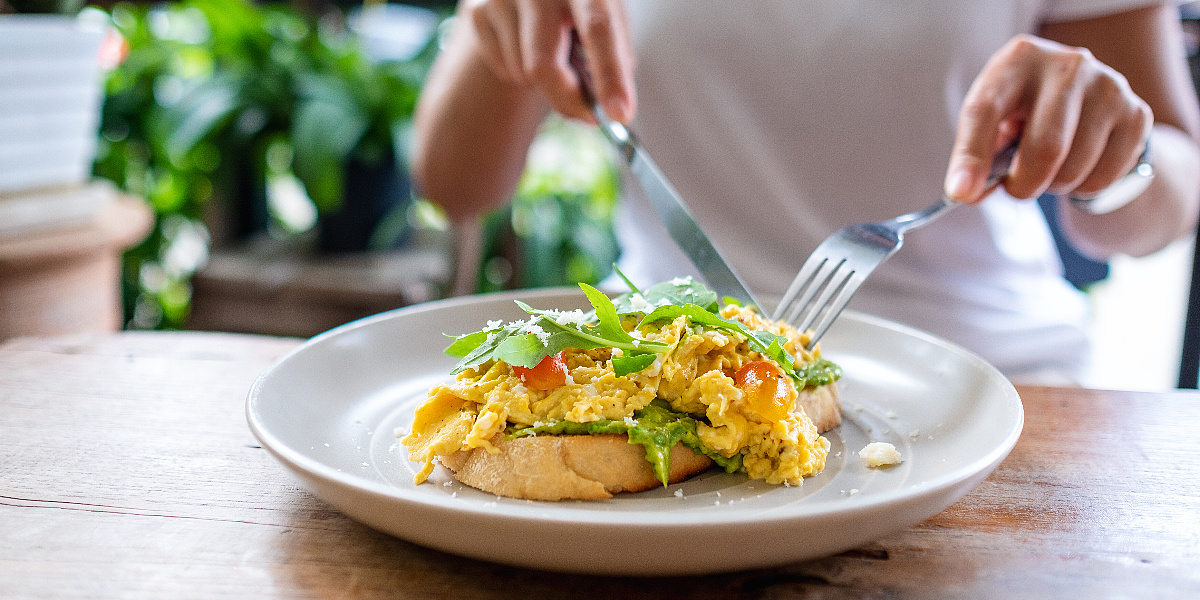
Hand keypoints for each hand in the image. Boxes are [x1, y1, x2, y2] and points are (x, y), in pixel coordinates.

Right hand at [461, 0, 636, 122]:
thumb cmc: (577, 4)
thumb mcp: (607, 15)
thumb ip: (616, 54)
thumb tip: (616, 106)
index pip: (597, 28)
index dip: (610, 75)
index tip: (619, 113)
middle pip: (544, 64)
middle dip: (567, 101)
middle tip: (587, 117)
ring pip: (525, 72)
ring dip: (545, 81)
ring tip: (553, 54)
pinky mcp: (477, 12)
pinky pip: (505, 69)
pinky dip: (521, 72)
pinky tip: (527, 47)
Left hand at [945, 34, 1152, 203]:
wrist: (1081, 96)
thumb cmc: (1022, 110)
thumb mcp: (992, 120)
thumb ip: (974, 155)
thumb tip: (965, 192)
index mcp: (1018, 60)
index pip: (986, 110)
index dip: (972, 156)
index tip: (961, 192)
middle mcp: (1067, 66)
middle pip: (1045, 148)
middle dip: (1024, 185)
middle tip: (1017, 188)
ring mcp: (1109, 87)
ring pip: (1075, 169)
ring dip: (1054, 187)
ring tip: (1049, 168)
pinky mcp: (1136, 114)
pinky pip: (1104, 177)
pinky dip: (1084, 188)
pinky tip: (1078, 166)